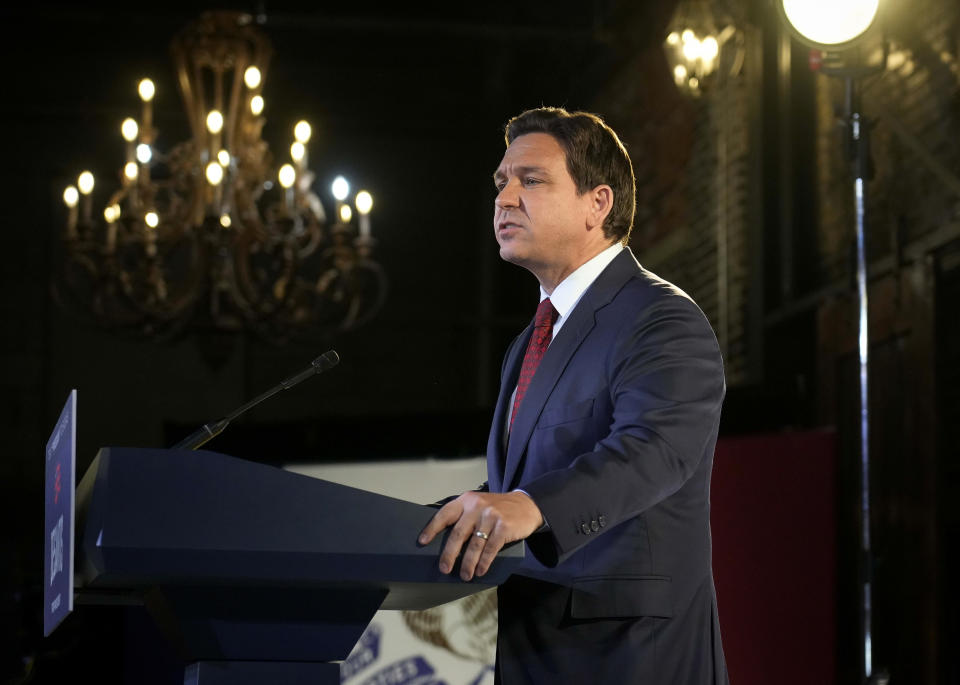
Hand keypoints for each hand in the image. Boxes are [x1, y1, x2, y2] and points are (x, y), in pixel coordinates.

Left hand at [418, 490, 542, 580]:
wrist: (526, 505)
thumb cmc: (498, 509)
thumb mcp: (479, 505)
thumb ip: (464, 517)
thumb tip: (446, 542)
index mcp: (466, 500)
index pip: (444, 514)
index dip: (432, 528)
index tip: (422, 542)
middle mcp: (477, 506)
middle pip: (458, 533)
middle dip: (449, 554)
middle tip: (444, 568)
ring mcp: (491, 516)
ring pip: (474, 545)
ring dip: (467, 563)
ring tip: (464, 575)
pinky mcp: (504, 526)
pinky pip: (490, 549)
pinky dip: (484, 562)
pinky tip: (480, 570)